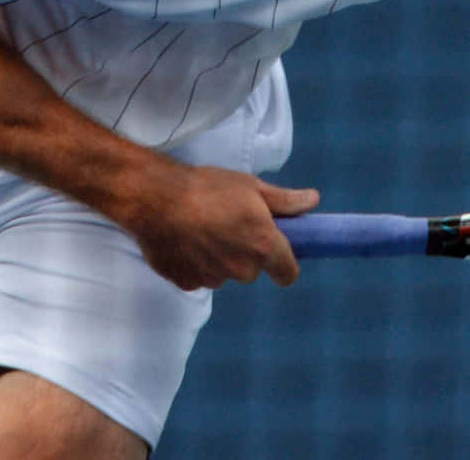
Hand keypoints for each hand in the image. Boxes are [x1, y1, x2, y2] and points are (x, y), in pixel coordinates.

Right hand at [123, 163, 320, 290]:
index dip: (285, 263)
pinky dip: (195, 262)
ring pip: (225, 272)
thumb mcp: (251, 186)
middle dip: (246, 252)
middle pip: (253, 270)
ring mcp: (213, 279)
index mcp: (263, 246)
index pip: (288, 273)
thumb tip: (313, 201)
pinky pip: (200, 276)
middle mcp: (242, 269)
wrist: (155, 198)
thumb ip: (285, 201)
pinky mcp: (187, 283)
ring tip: (202, 227)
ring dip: (219, 257)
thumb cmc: (207, 188)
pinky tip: (184, 239)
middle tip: (230, 223)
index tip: (277, 250)